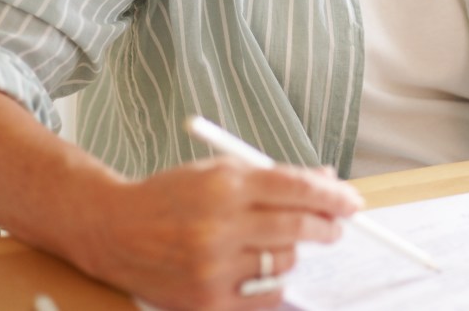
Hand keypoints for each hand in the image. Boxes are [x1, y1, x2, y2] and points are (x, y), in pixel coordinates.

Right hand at [84, 158, 362, 310]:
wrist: (115, 231)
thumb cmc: (174, 196)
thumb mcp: (222, 171)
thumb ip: (275, 177)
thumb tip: (327, 182)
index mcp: (225, 185)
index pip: (295, 188)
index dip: (332, 196)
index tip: (353, 201)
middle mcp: (218, 226)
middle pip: (296, 227)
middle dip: (327, 225)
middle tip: (336, 225)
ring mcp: (211, 267)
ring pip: (284, 262)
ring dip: (293, 252)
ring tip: (281, 242)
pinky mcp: (206, 301)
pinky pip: (265, 296)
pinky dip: (273, 282)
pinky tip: (262, 268)